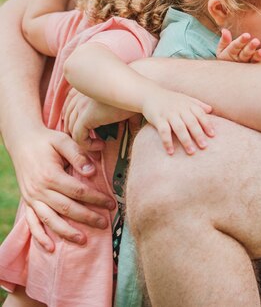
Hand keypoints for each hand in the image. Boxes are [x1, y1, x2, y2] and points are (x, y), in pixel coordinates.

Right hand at [11, 125, 114, 251]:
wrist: (22, 141)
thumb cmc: (47, 140)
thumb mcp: (63, 140)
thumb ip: (78, 154)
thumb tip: (92, 171)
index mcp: (51, 175)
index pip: (78, 191)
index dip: (96, 198)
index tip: (111, 203)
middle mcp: (40, 190)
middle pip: (67, 208)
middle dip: (87, 217)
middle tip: (105, 223)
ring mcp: (32, 198)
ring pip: (50, 220)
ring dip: (67, 232)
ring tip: (83, 240)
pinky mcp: (28, 202)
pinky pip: (32, 223)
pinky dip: (40, 237)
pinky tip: (51, 248)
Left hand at [63, 88, 134, 149]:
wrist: (139, 91)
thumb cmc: (134, 94)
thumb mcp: (119, 100)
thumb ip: (114, 111)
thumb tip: (127, 127)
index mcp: (85, 87)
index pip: (70, 106)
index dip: (75, 120)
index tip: (89, 131)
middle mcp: (80, 95)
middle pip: (68, 119)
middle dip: (77, 133)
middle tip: (92, 144)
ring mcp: (81, 106)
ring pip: (72, 130)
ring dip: (83, 141)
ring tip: (99, 147)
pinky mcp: (86, 117)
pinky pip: (78, 137)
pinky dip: (88, 145)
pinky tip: (101, 146)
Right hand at [141, 91, 214, 155]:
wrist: (150, 94)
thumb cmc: (170, 99)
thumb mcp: (184, 98)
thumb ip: (197, 104)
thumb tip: (211, 110)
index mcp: (187, 104)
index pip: (200, 113)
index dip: (207, 124)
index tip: (212, 135)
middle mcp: (179, 108)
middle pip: (191, 122)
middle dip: (198, 134)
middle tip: (204, 146)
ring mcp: (168, 113)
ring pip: (179, 127)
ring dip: (185, 140)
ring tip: (191, 152)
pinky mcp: (158, 118)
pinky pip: (163, 131)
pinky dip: (167, 141)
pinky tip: (171, 152)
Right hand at [216, 29, 260, 62]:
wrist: (228, 75)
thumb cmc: (225, 57)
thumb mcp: (221, 49)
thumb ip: (224, 40)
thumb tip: (224, 30)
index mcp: (230, 54)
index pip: (236, 46)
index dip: (241, 41)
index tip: (247, 35)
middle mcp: (240, 60)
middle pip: (245, 53)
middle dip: (250, 48)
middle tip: (256, 41)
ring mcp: (249, 64)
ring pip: (254, 60)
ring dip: (259, 55)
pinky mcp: (256, 66)